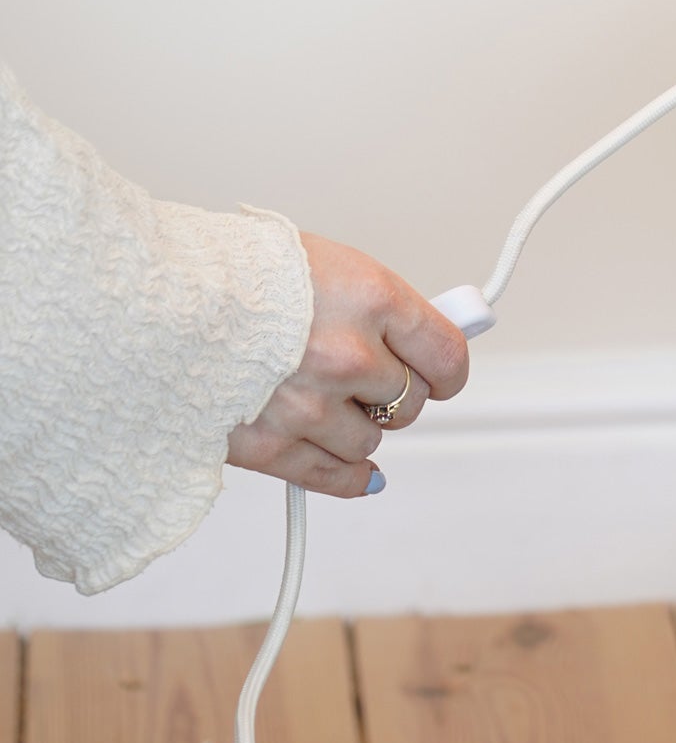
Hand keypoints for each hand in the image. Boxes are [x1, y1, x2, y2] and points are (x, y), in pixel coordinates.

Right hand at [227, 233, 469, 497]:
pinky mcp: (269, 445)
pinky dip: (352, 477)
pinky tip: (361, 471)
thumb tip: (436, 336)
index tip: (444, 374)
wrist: (161, 298)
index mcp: (370, 298)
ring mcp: (309, 405)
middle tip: (373, 378)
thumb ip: (383, 307)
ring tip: (333, 399)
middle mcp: (347, 355)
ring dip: (361, 426)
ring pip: (372, 439)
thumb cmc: (248, 273)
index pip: (446, 353)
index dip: (448, 369)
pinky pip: (333, 477)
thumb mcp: (333, 265)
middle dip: (397, 392)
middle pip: (410, 400)